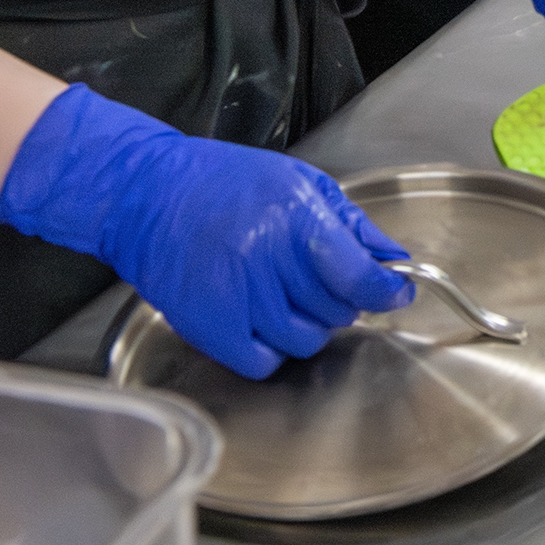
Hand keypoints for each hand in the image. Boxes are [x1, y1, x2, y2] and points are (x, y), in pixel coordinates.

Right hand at [0, 84, 412, 379]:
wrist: (147, 194)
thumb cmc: (225, 182)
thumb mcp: (301, 182)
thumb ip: (353, 224)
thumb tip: (394, 258)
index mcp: (295, 220)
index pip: (359, 276)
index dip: (388, 290)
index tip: (397, 291)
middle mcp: (267, 261)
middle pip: (336, 310)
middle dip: (344, 300)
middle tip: (324, 281)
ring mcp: (236, 298)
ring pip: (305, 341)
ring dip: (310, 326)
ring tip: (290, 297)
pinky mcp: (207, 326)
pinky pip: (263, 363)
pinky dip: (273, 350)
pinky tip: (264, 321)